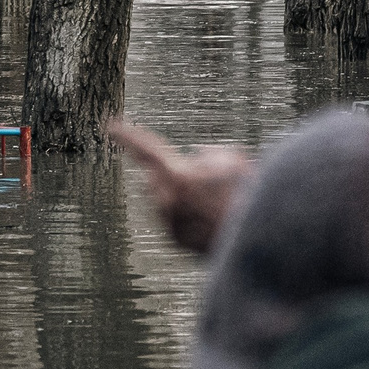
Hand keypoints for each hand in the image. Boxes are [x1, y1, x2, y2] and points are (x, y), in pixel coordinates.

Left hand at [108, 119, 252, 254]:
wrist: (257, 235)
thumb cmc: (247, 194)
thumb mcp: (232, 158)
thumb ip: (208, 153)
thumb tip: (197, 157)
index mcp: (176, 175)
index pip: (145, 148)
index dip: (128, 135)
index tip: (111, 127)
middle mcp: (166, 200)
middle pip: (157, 177)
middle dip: (172, 174)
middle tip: (201, 178)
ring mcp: (169, 223)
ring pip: (166, 200)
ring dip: (183, 196)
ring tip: (216, 201)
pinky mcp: (176, 241)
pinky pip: (175, 220)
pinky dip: (188, 216)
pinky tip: (212, 217)